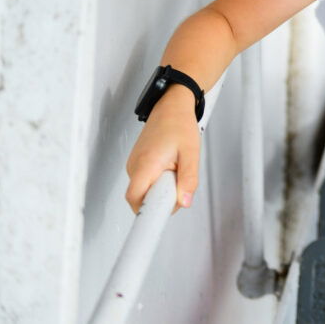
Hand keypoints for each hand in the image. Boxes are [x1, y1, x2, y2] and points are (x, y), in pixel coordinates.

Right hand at [125, 88, 200, 213]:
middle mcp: (135, 166)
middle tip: (178, 181)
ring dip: (162, 188)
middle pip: (141, 197)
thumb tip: (185, 202)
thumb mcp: (191, 153)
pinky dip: (159, 180)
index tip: (158, 217)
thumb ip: (189, 179)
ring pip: (145, 190)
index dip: (146, 211)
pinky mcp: (138, 163)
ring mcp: (134, 164)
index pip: (135, 199)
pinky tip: (170, 166)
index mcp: (145, 164)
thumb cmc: (179, 124)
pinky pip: (146, 181)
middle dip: (161, 198)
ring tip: (175, 168)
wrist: (171, 106)